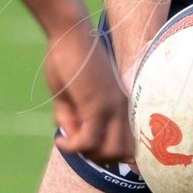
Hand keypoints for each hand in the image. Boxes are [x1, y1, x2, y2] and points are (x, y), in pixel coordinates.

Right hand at [45, 22, 133, 163]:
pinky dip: (72, 147)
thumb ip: (73, 119)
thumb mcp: (71, 97)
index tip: (88, 150)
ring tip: (69, 141)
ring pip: (110, 152)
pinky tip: (60, 139)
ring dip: (87, 154)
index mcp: (122, 105)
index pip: (132, 144)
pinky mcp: (96, 105)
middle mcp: (123, 108)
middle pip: (124, 154)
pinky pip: (88, 141)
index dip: (112, 155)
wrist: (69, 33)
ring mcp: (112, 107)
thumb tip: (70, 139)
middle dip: (99, 158)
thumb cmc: (69, 60)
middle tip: (77, 146)